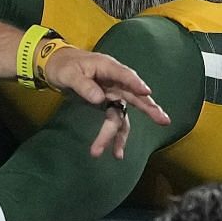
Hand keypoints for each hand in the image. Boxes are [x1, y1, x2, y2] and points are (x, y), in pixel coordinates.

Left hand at [38, 45, 170, 157]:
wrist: (57, 67)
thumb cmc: (65, 66)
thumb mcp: (69, 74)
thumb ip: (84, 86)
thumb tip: (100, 100)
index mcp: (108, 68)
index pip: (126, 76)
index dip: (136, 84)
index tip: (147, 93)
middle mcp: (115, 82)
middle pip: (134, 96)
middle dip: (149, 109)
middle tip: (164, 121)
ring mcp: (112, 93)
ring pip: (122, 115)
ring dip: (119, 135)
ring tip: (117, 154)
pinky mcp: (107, 103)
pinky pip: (114, 120)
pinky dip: (115, 135)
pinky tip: (115, 151)